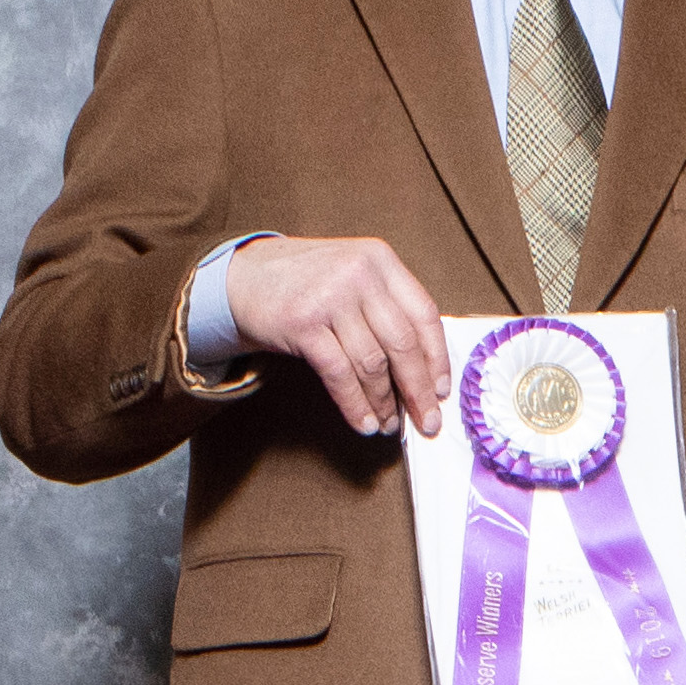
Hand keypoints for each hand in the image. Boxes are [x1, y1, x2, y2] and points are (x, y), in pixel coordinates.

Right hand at [224, 234, 450, 437]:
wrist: (243, 277)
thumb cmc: (307, 284)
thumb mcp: (354, 275)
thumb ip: (388, 306)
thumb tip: (425, 369)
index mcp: (380, 260)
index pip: (424, 314)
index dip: (437, 358)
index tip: (442, 390)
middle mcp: (358, 274)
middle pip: (403, 343)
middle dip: (418, 390)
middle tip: (427, 421)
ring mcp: (330, 297)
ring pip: (372, 364)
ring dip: (384, 403)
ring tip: (389, 424)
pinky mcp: (303, 323)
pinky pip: (340, 375)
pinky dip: (356, 405)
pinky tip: (364, 422)